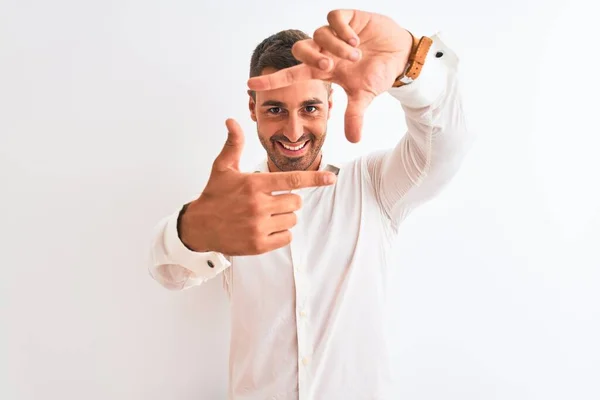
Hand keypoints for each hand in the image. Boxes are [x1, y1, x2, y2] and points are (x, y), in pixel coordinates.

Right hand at [180, 119, 336, 255]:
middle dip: (289, 200)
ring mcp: (258, 226)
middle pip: (296, 202)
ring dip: (284, 217)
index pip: (292, 180)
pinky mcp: (258, 244)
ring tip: (264, 215)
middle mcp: (258, 205)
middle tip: (272, 201)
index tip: (331, 178)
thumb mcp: (222, 168)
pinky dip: (280, 234)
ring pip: (292, 220)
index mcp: (254, 184)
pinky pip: (286, 238)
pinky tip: (264, 228)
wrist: (198, 226)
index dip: (315, 179)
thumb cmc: (214, 195)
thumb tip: (232, 121)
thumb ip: (233, 145)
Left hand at [247, 9, 412, 142]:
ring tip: (355, 54)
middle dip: (312, 58)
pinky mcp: (347, 18)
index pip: (291, 74)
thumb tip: (354, 141)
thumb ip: (354, 116)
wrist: (399, 55)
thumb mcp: (364, 96)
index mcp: (323, 70)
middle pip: (301, 50)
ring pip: (319, 35)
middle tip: (330, 66)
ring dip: (335, 47)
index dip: (272, 80)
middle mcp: (324, 51)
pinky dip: (342, 30)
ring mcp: (334, 34)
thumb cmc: (377, 74)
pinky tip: (356, 39)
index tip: (250, 85)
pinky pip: (333, 19)